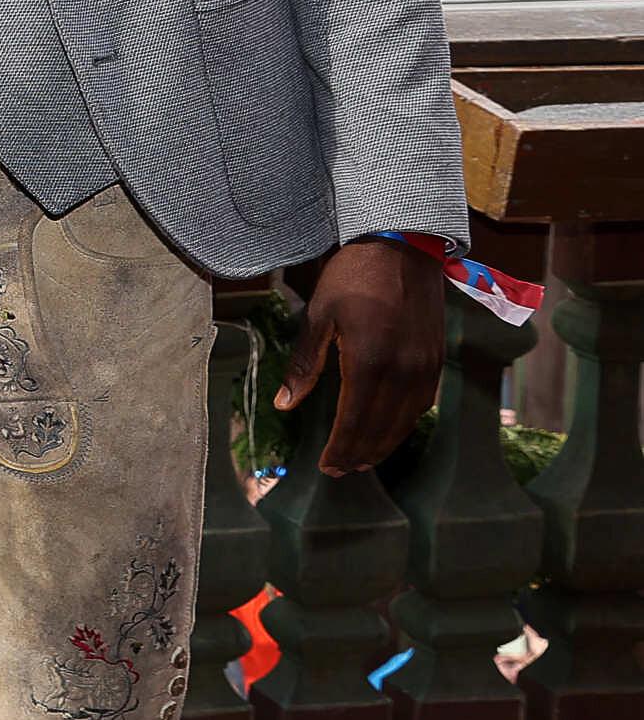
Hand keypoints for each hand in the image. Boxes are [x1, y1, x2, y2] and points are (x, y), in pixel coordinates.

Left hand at [278, 240, 444, 475]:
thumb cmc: (353, 278)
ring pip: (405, 421)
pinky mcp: (437, 359)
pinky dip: (405, 423)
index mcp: (369, 363)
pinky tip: (391, 429)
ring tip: (363, 459)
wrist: (402, 248)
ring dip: (384, 444)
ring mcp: (425, 367)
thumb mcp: (319, 316)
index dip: (340, 449)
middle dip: (359, 453)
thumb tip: (284, 405)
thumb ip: (305, 365)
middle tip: (341, 470)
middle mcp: (403, 372)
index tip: (327, 467)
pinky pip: (422, 403)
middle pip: (381, 428)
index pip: (354, 422)